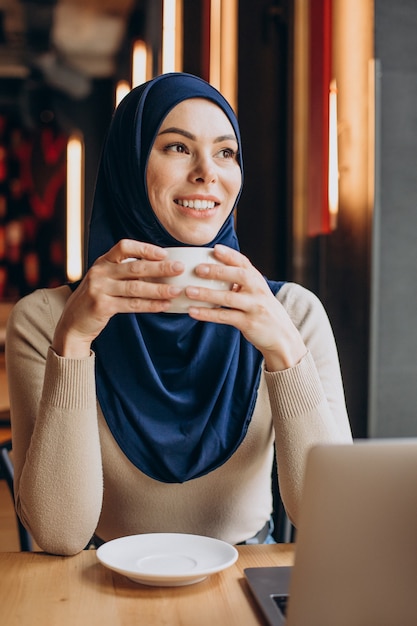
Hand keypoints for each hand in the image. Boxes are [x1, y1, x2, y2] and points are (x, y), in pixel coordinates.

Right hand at [52, 239, 184, 357]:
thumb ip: (124, 272)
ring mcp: (99, 289)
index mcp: (103, 261)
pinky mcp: (102, 306)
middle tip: (179, 268)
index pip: (124, 246)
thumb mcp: (105, 279)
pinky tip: (164, 305)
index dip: (145, 248)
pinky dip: (150, 305)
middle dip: (160, 268)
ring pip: (136, 288)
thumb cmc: (96, 298)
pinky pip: (132, 305)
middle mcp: (100, 272)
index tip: (164, 253)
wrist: (73, 322)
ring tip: (176, 290)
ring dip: (158, 289)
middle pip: (135, 267)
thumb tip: (160, 268)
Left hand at [186, 244, 306, 370]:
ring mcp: (254, 307)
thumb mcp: (256, 293)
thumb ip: (241, 282)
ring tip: (189, 291)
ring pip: (229, 298)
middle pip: (239, 276)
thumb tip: (213, 270)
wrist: (282, 337)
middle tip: (197, 269)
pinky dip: (207, 314)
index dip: (230, 255)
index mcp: (258, 281)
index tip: (215, 248)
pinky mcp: (249, 323)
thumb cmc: (263, 312)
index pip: (244, 263)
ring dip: (207, 294)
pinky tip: (192, 311)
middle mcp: (258, 291)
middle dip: (218, 271)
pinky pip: (225, 317)